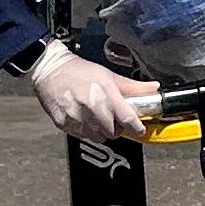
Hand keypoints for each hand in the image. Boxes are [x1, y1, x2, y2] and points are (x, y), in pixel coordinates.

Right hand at [29, 46, 158, 141]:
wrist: (50, 69)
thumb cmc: (79, 71)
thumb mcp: (108, 75)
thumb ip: (131, 87)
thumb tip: (154, 88)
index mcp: (105, 94)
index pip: (127, 119)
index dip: (136, 127)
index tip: (139, 129)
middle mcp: (91, 107)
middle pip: (113, 132)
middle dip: (115, 128)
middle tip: (112, 118)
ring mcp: (76, 117)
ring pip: (97, 137)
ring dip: (99, 130)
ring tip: (95, 116)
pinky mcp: (63, 123)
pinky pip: (81, 135)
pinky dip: (84, 130)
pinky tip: (82, 116)